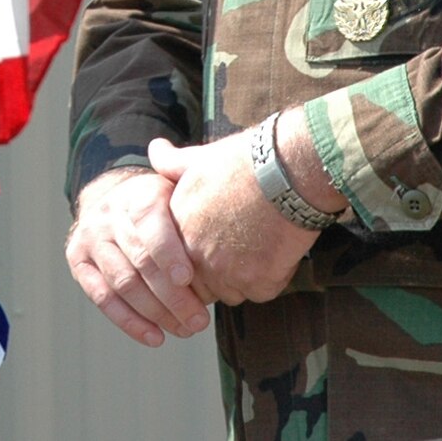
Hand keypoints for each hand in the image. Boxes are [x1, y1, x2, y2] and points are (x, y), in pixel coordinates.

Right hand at [65, 163, 210, 347]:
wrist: (111, 198)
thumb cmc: (161, 201)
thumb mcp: (175, 184)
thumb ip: (185, 176)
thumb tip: (182, 155)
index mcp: (137, 194)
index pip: (149, 224)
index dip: (168, 253)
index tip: (188, 279)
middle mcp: (108, 216)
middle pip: (139, 262)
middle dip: (172, 296)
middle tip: (199, 320)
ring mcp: (90, 239)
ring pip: (123, 284)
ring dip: (156, 313)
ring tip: (185, 330)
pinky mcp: (78, 262)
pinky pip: (103, 298)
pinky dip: (130, 322)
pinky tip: (155, 337)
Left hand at [149, 133, 316, 305]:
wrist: (286, 171)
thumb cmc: (244, 162)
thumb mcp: (200, 157)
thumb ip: (173, 163)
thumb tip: (155, 149)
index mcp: (179, 228)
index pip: (177, 262)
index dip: (198, 254)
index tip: (217, 241)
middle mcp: (196, 254)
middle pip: (203, 282)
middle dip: (219, 271)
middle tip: (242, 246)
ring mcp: (226, 272)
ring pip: (232, 291)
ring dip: (244, 278)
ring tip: (261, 246)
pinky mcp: (257, 282)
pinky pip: (261, 292)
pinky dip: (271, 277)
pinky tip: (278, 250)